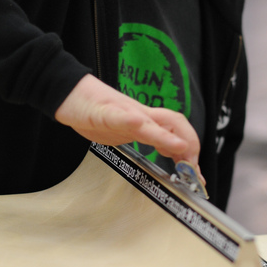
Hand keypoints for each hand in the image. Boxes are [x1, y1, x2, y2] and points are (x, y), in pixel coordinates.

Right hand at [55, 74, 201, 169]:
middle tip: (193, 169)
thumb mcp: (125, 131)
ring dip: (167, 136)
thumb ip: (147, 138)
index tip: (197, 173)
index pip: (177, 128)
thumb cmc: (95, 112)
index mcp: (146, 121)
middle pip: (173, 121)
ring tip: (180, 147)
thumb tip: (173, 152)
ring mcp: (121, 112)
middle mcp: (139, 115)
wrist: (70, 93)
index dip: (192, 148)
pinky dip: (128, 120)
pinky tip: (136, 123)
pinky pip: (116, 115)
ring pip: (149, 121)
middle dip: (188, 145)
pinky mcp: (101, 113)